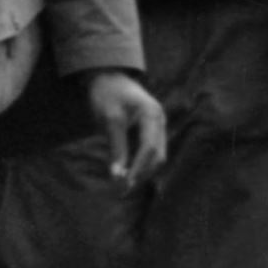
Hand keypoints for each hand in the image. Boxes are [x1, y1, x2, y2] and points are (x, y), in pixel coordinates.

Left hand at [89, 72, 169, 187]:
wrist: (108, 76)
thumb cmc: (107, 94)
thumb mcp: (110, 120)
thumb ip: (116, 148)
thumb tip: (117, 176)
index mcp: (152, 115)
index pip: (149, 149)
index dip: (138, 169)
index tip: (124, 185)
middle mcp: (159, 121)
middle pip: (157, 155)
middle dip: (142, 174)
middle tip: (122, 190)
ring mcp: (157, 125)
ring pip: (156, 156)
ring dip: (142, 171)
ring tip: (124, 185)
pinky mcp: (151, 130)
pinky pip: (150, 151)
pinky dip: (141, 164)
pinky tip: (128, 173)